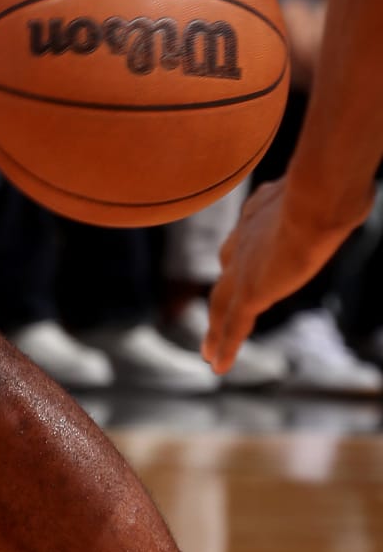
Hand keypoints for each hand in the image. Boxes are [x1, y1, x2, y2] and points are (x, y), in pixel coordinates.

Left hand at [204, 178, 360, 371]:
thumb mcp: (322, 186)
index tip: (238, 259)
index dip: (241, 250)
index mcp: (258, 213)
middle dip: (223, 289)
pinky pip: (233, 324)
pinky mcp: (252, 291)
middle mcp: (243, 239)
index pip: (245, 236)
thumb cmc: (326, 188)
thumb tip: (344, 194)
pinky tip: (216, 366)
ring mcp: (244, 267)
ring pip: (221, 303)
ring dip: (214, 326)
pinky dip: (224, 345)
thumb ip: (323, 194)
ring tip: (208, 350)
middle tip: (216, 309)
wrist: (314, 201)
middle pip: (227, 268)